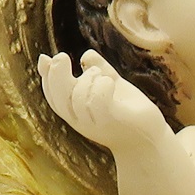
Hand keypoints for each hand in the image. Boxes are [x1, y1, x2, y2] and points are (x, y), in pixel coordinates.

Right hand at [38, 50, 165, 149]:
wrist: (148, 140)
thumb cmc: (127, 112)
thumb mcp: (111, 86)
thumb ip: (99, 69)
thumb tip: (86, 55)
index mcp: (75, 111)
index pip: (52, 95)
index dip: (46, 76)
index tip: (47, 58)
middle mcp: (80, 120)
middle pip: (58, 97)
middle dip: (55, 74)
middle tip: (63, 56)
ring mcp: (94, 122)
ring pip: (77, 98)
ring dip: (88, 78)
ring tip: (102, 75)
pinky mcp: (111, 121)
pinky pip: (97, 102)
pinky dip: (101, 86)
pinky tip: (110, 81)